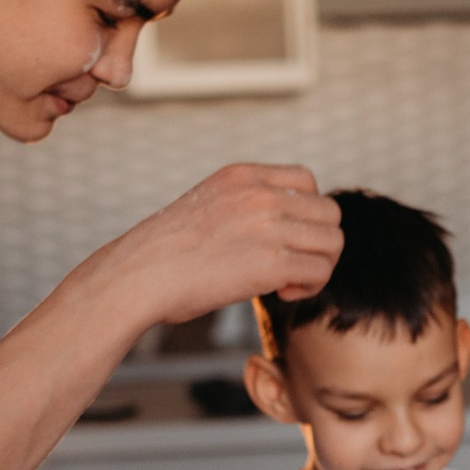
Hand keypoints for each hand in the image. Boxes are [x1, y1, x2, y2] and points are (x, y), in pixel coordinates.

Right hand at [84, 164, 341, 324]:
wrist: (137, 277)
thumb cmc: (162, 255)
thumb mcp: (205, 206)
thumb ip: (243, 207)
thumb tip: (277, 233)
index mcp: (243, 175)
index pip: (307, 181)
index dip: (307, 214)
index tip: (287, 238)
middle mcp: (260, 194)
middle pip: (328, 212)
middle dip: (319, 243)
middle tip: (295, 267)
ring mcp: (268, 226)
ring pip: (332, 242)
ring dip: (319, 266)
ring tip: (290, 283)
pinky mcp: (271, 263)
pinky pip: (319, 271)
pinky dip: (309, 287)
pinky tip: (283, 293)